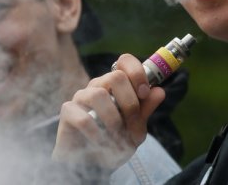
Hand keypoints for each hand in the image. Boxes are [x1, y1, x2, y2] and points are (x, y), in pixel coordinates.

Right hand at [51, 53, 165, 170]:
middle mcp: (97, 86)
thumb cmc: (113, 143)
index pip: (124, 61)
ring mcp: (81, 98)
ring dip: (113, 120)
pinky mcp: (68, 113)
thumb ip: (145, 110)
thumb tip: (160, 91)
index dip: (137, 72)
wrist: (91, 166)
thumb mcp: (136, 130)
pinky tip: (100, 143)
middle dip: (130, 102)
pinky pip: (83, 118)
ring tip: (116, 137)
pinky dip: (97, 134)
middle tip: (133, 123)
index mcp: (114, 85)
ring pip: (98, 95)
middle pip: (115, 77)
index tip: (145, 93)